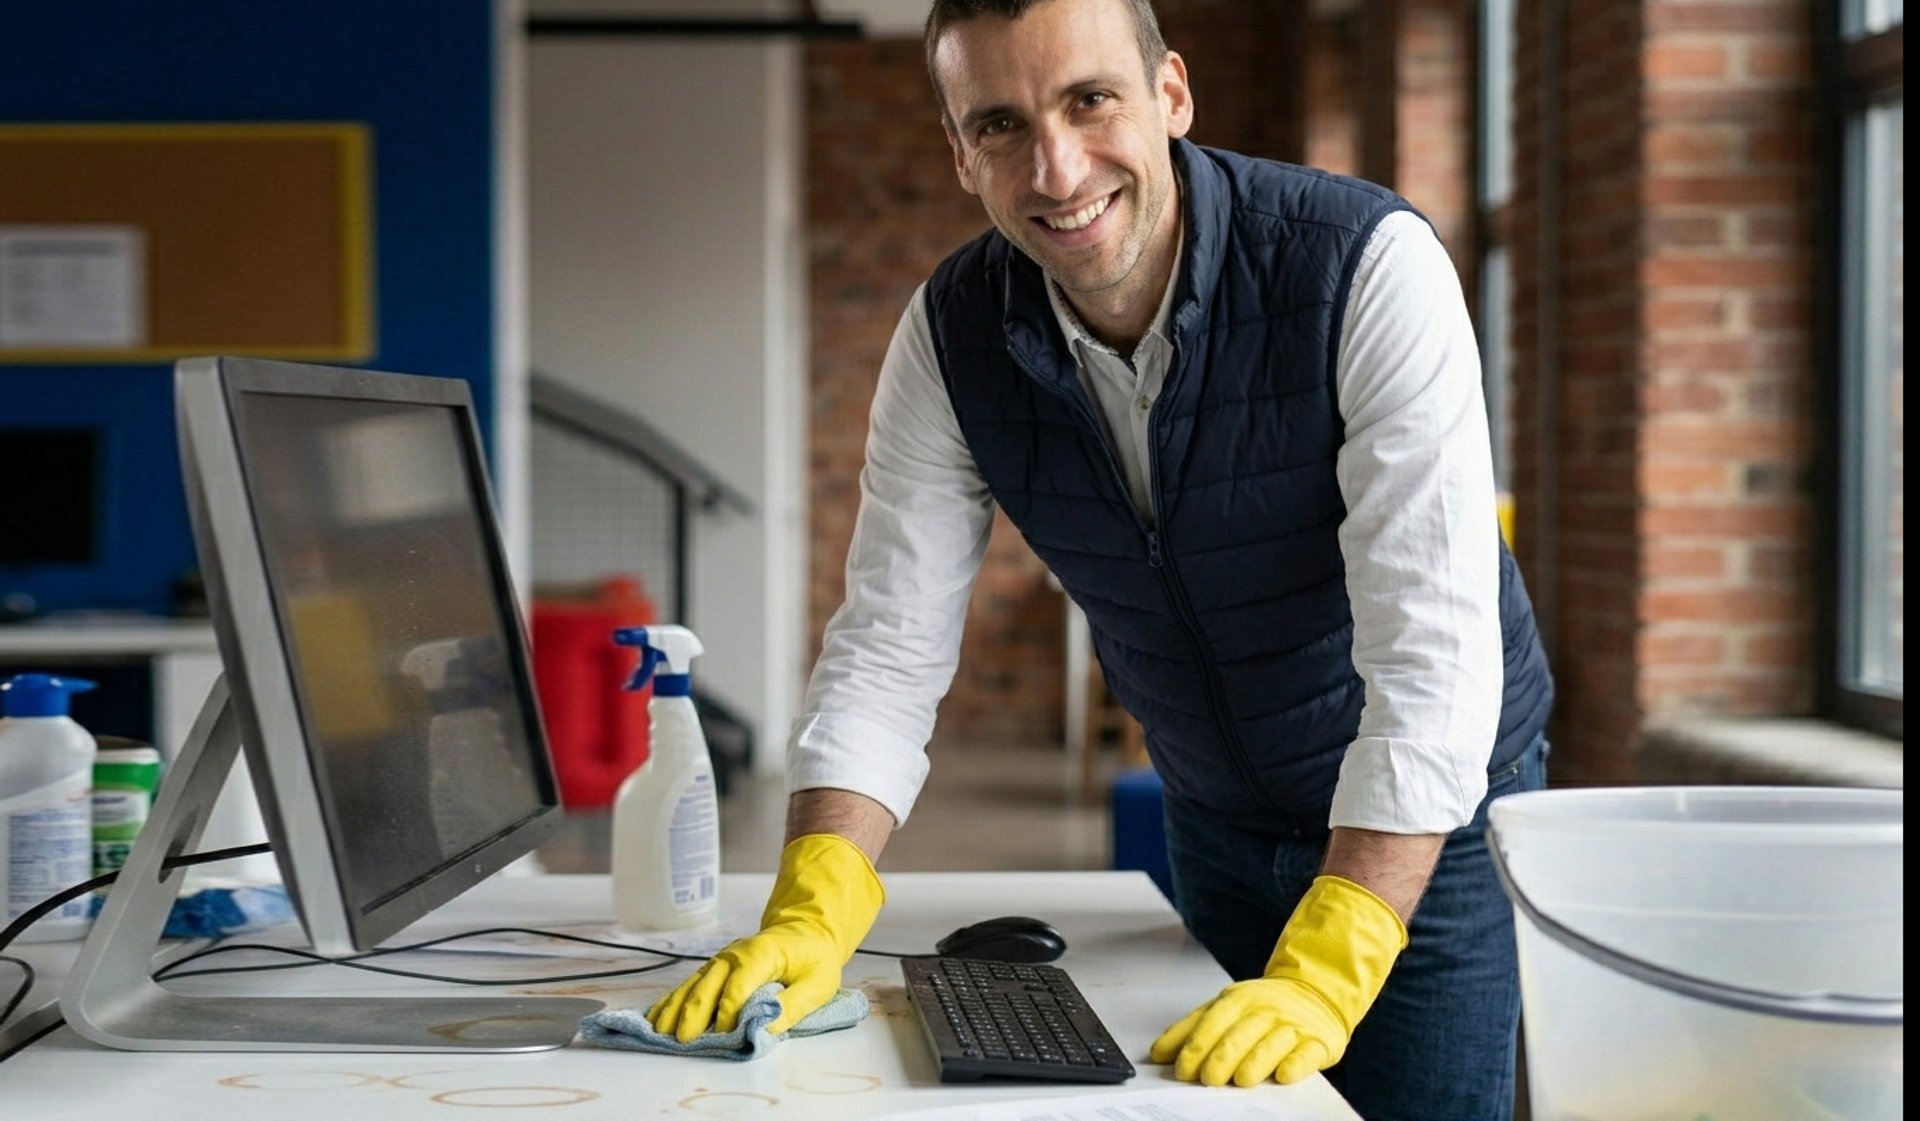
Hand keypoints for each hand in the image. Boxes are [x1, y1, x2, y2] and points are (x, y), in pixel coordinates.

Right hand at [647, 833, 883, 1039]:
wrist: (806, 931)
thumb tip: (766, 1028)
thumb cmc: (814, 958)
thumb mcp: (819, 982)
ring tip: (660, 1034)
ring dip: (674, 1010)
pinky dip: (670, 1002)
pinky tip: (655, 1018)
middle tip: (682, 1043)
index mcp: (761, 954)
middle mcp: (733, 955)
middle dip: (693, 1015)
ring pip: (691, 986)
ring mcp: (719, 962)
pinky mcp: (713, 969)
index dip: (730, 1013)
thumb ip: (795, 1005)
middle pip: (707, 987)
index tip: (726, 1037)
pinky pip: (687, 986)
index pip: (738, 986)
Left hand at [1150, 875, 1406, 1086]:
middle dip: (1221, 1057)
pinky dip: (1295, 1065)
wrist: (1315, 993)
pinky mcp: (1318, 1042)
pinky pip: (1306, 1054)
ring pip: (1271, 1044)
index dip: (1196, 1046)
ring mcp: (1293, 1025)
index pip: (1212, 1022)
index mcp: (1238, 999)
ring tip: (1241, 1080)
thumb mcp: (1226, 1008)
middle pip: (1239, 1034)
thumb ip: (1193, 1028)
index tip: (1181, 1069)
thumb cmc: (1264, 1007)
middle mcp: (1265, 1010)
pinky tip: (1283, 1075)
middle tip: (1207, 1080)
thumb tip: (1158, 1053)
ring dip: (1255, 1062)